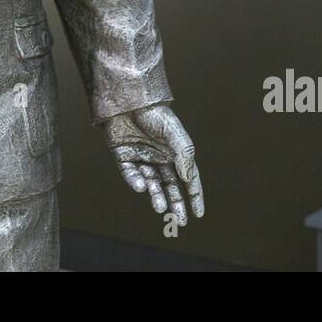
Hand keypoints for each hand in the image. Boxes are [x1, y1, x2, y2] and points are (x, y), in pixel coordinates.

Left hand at [105, 104, 203, 224]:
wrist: (127, 100)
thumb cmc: (154, 113)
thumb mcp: (174, 133)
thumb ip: (184, 155)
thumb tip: (189, 179)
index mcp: (175, 152)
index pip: (188, 178)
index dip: (194, 196)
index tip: (198, 214)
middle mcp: (159, 157)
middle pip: (170, 186)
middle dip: (176, 203)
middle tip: (180, 221)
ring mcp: (141, 158)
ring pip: (152, 183)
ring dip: (156, 196)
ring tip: (160, 208)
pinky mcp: (123, 157)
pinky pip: (131, 174)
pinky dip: (136, 182)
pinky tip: (142, 187)